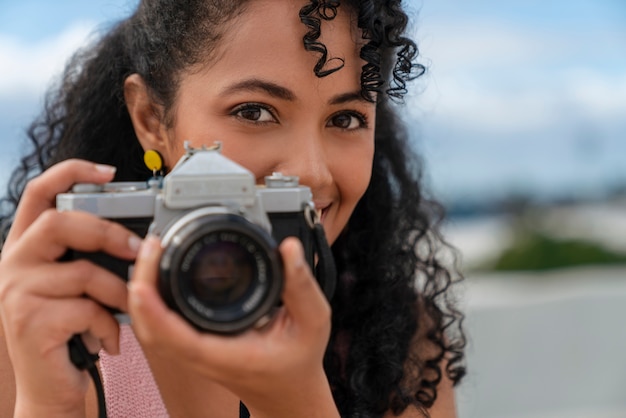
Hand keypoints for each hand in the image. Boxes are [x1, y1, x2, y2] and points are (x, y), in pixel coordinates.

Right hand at [0, 160, 138, 416]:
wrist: (49, 387)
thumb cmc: (68, 331)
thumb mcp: (73, 287)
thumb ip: (86, 257)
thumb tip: (137, 238)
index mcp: (25, 248)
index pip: (37, 193)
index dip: (70, 173)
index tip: (107, 171)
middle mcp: (12, 264)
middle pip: (58, 223)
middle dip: (109, 233)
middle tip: (139, 249)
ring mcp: (16, 293)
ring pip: (83, 272)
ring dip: (118, 292)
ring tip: (126, 309)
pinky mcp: (30, 323)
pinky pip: (88, 309)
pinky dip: (110, 325)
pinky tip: (109, 339)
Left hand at [129, 235, 339, 417]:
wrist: (290, 393)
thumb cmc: (299, 360)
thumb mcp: (313, 321)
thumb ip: (302, 285)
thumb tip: (288, 248)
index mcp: (226, 354)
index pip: (177, 337)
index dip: (153, 309)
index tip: (143, 279)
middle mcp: (203, 357)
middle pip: (151, 330)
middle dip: (141, 286)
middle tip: (152, 247)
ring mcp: (194, 355)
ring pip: (150, 330)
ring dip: (142, 294)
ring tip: (152, 254)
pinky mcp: (192, 348)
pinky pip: (160, 328)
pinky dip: (151, 302)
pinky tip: (158, 275)